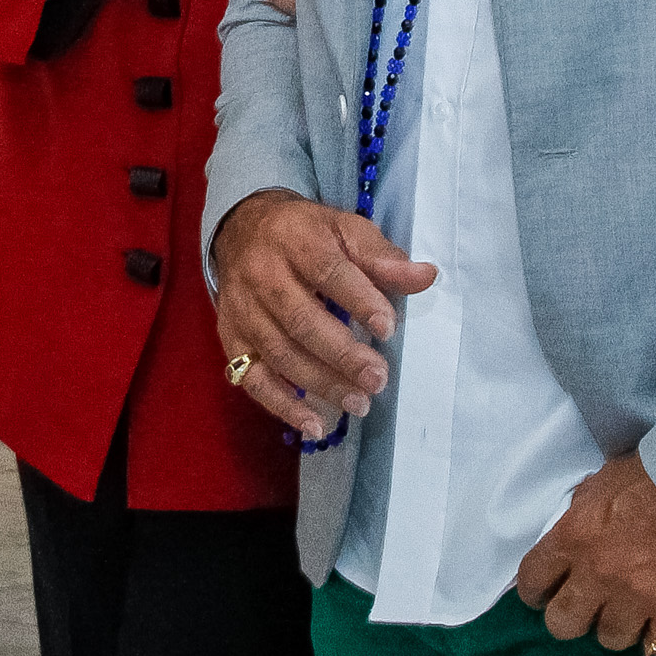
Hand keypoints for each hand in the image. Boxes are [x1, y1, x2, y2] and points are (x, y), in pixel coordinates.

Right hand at [210, 191, 436, 440]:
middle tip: (378, 379)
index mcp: (296, 241)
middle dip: (342, 354)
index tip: (387, 327)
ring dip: (320, 383)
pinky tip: (313, 425)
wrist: (243, 230)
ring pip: (279, 353)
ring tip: (359, 403)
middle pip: (300, 319)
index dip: (358, 299)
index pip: (326, 270)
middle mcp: (263, 275)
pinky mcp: (231, 337)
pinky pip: (252, 377)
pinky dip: (281, 405)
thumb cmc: (306, 234)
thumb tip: (425, 276)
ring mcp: (243, 310)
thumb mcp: (343, 230)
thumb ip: (381, 256)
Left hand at [515, 453, 655, 655]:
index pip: (532, 580)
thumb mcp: (605, 481)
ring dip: (620, 625)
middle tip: (591, 607)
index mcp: (574, 536)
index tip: (546, 594)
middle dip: (573, 618)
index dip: (537, 592)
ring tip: (636, 608)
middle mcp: (598, 574)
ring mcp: (637, 599)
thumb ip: (583, 512)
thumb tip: (574, 529)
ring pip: (610, 639)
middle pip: (562, 624)